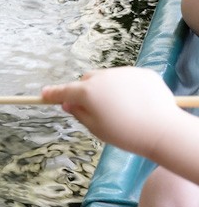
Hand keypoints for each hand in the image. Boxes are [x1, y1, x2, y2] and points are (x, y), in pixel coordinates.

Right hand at [41, 67, 180, 158]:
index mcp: (88, 92)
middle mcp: (103, 77)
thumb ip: (78, 114)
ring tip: (123, 109)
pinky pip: (127, 78)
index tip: (44, 94)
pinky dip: (127, 87)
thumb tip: (69, 104)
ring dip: (108, 88)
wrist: (163, 130)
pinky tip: (137, 103)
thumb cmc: (126, 134)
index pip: (64, 91)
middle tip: (95, 108)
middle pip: (87, 81)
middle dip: (86, 91)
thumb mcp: (95, 128)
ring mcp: (123, 73)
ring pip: (108, 78)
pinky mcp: (142, 73)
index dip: (53, 93)